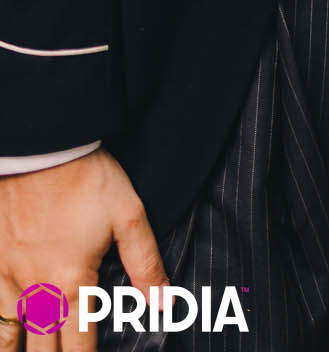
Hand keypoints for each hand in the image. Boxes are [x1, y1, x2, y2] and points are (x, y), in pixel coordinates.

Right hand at [0, 151, 165, 351]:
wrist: (41, 146)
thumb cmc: (85, 178)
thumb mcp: (128, 215)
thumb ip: (145, 263)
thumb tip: (164, 304)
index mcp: (73, 284)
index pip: (79, 347)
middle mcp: (37, 291)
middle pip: (42, 350)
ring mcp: (8, 279)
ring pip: (6, 337)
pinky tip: (3, 334)